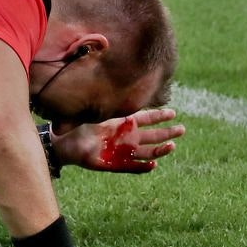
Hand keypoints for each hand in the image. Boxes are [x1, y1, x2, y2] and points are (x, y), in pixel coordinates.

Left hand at [52, 108, 184, 173]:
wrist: (65, 143)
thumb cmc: (79, 124)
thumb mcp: (95, 111)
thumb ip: (106, 102)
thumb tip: (114, 79)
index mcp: (123, 123)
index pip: (146, 118)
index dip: (160, 116)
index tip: (173, 112)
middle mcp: (126, 137)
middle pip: (152, 135)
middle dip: (167, 133)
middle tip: (182, 129)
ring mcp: (122, 151)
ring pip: (146, 152)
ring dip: (159, 150)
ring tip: (172, 146)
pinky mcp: (113, 164)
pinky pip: (130, 167)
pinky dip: (142, 167)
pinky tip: (153, 165)